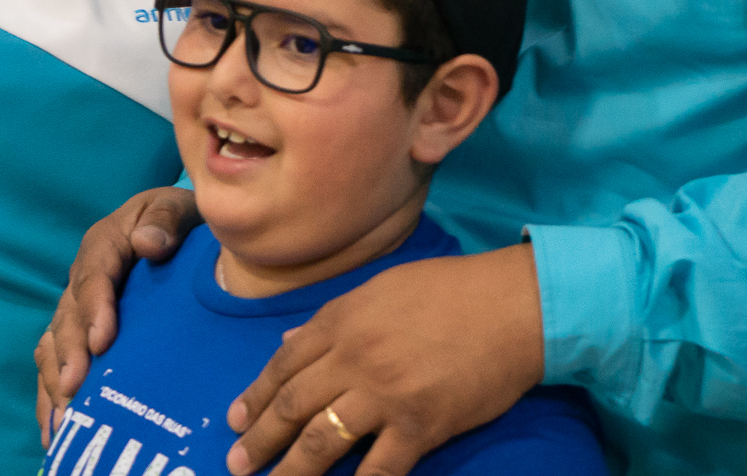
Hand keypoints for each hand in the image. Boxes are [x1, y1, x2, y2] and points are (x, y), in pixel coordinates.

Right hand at [36, 186, 199, 443]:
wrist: (172, 225)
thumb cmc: (179, 219)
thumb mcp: (177, 208)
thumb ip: (166, 221)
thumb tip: (149, 243)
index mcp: (104, 244)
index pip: (93, 277)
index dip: (94, 310)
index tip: (101, 342)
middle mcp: (82, 278)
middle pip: (68, 317)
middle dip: (69, 355)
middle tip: (75, 389)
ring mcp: (77, 307)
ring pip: (54, 344)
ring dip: (56, 380)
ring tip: (64, 419)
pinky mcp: (78, 332)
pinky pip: (54, 362)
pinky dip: (50, 395)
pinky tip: (56, 429)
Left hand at [225, 244, 544, 475]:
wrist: (511, 306)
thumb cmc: (450, 291)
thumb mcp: (381, 289)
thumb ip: (332, 319)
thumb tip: (287, 342)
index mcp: (343, 321)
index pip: (284, 365)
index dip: (255, 396)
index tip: (235, 420)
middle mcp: (354, 358)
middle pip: (292, 405)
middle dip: (260, 438)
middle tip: (237, 463)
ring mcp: (385, 394)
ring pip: (321, 440)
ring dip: (290, 470)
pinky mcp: (420, 425)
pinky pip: (378, 468)